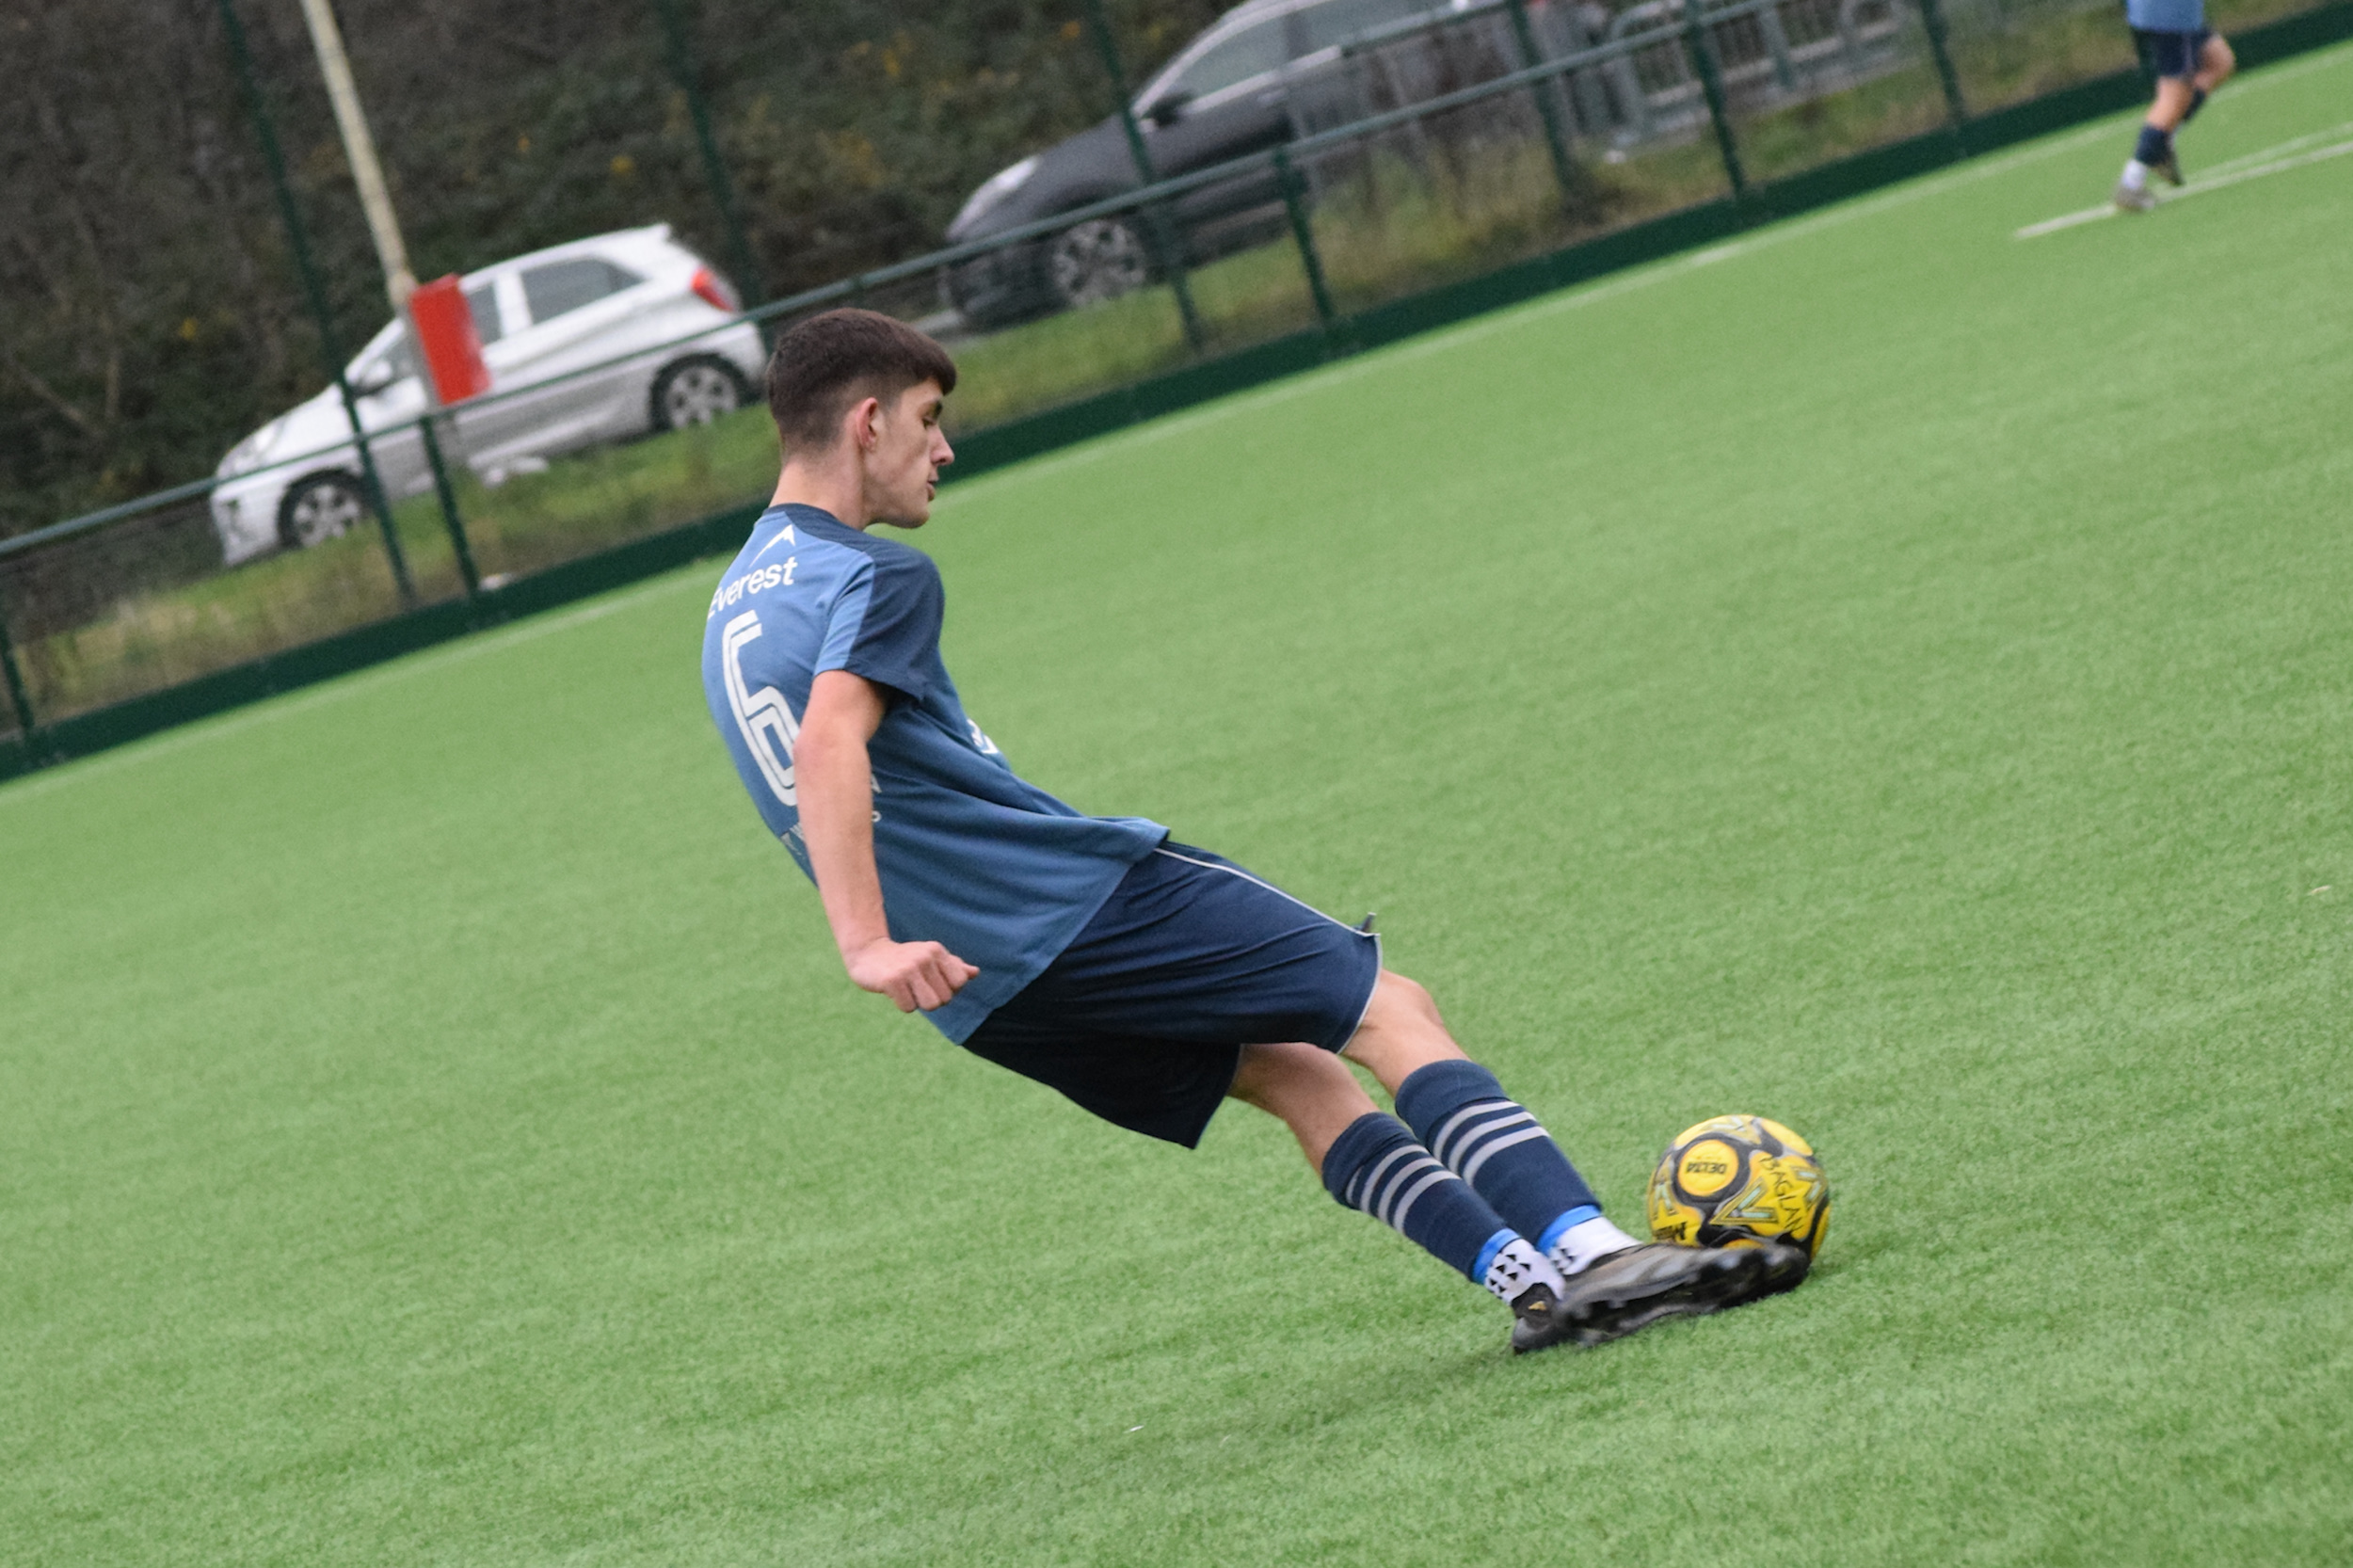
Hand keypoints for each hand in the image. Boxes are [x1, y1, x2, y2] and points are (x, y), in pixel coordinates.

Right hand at [843, 937, 978, 1012]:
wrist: (867, 953)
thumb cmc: (904, 958)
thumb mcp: (929, 956)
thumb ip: (953, 966)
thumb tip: (975, 973)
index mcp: (936, 950)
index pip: (959, 983)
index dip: (948, 989)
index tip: (933, 984)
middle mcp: (925, 957)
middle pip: (945, 998)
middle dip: (932, 999)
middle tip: (916, 987)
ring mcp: (908, 968)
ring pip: (930, 1005)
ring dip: (918, 1003)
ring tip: (908, 990)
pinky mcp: (892, 980)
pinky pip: (909, 1008)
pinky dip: (902, 1004)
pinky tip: (894, 991)